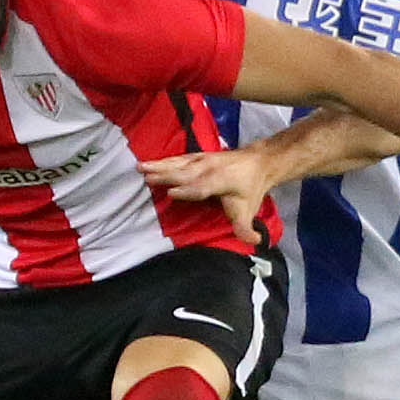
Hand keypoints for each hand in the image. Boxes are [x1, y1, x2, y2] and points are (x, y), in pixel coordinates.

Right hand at [140, 147, 274, 242]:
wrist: (258, 162)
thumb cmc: (250, 188)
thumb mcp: (249, 210)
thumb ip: (246, 229)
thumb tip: (256, 242)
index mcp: (221, 181)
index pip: (201, 187)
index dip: (187, 190)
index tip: (170, 193)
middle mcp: (209, 168)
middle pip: (185, 172)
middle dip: (166, 175)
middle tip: (146, 177)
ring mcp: (202, 160)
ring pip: (178, 163)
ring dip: (159, 166)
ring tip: (141, 167)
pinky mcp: (198, 156)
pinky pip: (178, 159)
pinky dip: (163, 161)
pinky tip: (149, 162)